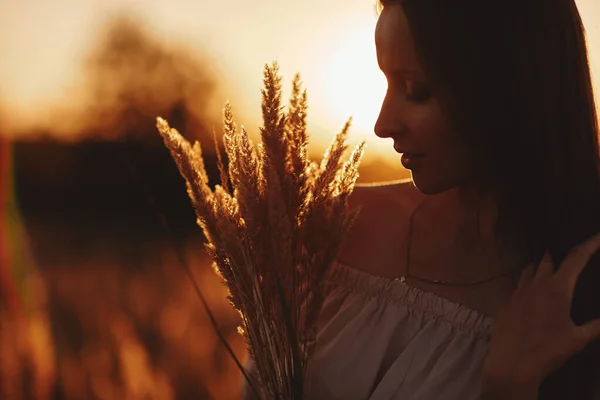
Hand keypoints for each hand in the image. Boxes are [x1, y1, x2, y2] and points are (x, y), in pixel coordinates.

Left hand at [482, 232, 599, 393]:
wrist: (511, 364)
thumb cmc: (548, 350)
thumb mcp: (580, 339)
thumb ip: (597, 325)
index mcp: (557, 288)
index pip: (576, 258)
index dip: (590, 244)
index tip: (599, 236)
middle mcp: (535, 285)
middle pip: (548, 259)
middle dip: (559, 254)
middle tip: (568, 255)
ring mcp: (517, 293)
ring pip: (528, 270)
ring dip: (540, 266)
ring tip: (548, 268)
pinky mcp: (505, 304)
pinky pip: (516, 287)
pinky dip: (526, 285)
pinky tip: (529, 294)